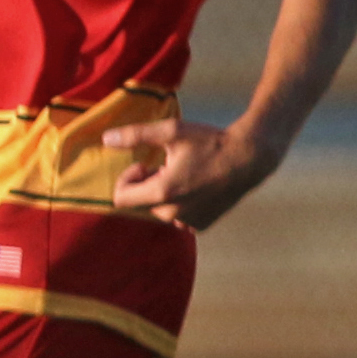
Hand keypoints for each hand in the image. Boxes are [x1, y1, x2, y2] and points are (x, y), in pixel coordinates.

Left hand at [100, 117, 275, 229]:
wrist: (251, 157)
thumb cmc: (211, 142)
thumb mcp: (172, 132)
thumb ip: (136, 136)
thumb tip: (105, 138)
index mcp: (162, 192)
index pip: (120, 198)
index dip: (127, 179)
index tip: (144, 165)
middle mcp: (173, 213)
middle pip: (142, 202)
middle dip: (149, 184)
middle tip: (171, 165)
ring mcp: (189, 222)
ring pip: (160, 210)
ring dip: (165, 194)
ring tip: (186, 175)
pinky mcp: (202, 225)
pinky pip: (179, 217)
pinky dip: (181, 204)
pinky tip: (197, 187)